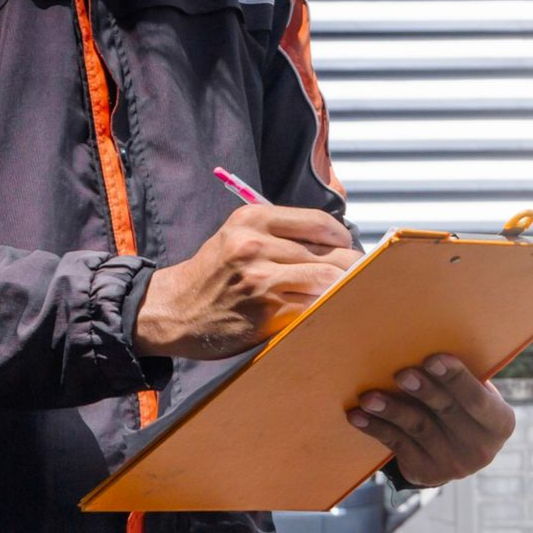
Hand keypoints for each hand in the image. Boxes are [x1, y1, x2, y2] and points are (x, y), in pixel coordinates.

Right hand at [134, 204, 358, 358]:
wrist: (174, 309)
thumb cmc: (215, 274)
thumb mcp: (239, 237)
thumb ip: (282, 234)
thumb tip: (339, 243)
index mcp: (253, 220)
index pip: (320, 223)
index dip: (344, 239)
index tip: (348, 252)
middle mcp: (255, 245)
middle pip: (331, 254)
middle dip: (351, 269)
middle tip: (358, 279)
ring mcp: (260, 279)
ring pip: (328, 281)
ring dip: (344, 291)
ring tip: (348, 296)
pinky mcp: (265, 312)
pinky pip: (313, 308)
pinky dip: (327, 311)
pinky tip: (329, 313)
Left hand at [346, 354, 514, 486]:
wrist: (456, 454)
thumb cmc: (463, 407)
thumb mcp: (477, 394)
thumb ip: (464, 378)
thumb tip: (428, 335)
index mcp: (499, 422)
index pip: (477, 399)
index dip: (455, 378)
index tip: (433, 358)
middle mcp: (481, 448)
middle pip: (446, 412)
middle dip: (423, 391)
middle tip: (401, 373)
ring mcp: (453, 465)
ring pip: (417, 429)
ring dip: (391, 410)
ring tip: (369, 397)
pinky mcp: (426, 473)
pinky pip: (397, 445)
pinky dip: (376, 428)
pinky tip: (358, 415)